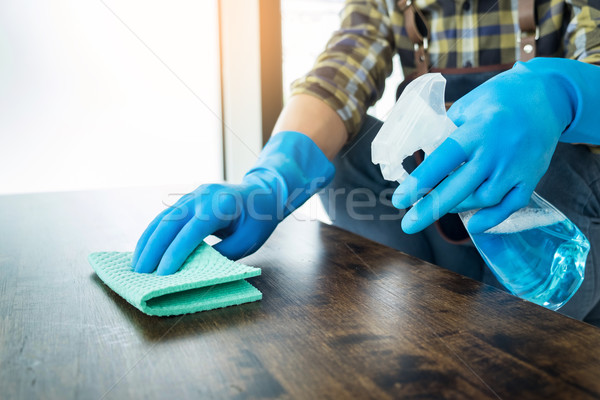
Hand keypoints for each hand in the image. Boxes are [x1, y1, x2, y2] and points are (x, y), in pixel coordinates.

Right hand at [132, 131, 334, 274]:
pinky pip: (166, 216)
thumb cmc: (258, 220)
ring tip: (137, 265)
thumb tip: (193, 271)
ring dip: (148, 242)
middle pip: (170, 222)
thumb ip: (222, 255)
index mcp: (222, 204)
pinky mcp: (187, 199)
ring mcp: (193, 195)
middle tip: (141, 273)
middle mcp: (203, 196)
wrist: (262, 193)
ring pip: (163, 218)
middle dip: (153, 249)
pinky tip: (145, 250)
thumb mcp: (247, 242)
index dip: (176, 252)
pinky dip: (153, 234)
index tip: (163, 273)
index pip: (193, 230)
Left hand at [391, 60, 575, 233]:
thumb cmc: (498, 99)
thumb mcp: (467, 107)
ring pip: (483, 199)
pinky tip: (475, 224)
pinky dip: (492, 218)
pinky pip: (511, 205)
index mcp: (476, 130)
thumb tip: (424, 160)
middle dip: (430, 209)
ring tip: (443, 204)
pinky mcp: (531, 176)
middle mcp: (496, 152)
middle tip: (408, 225)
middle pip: (460, 188)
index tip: (399, 199)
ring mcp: (516, 167)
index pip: (443, 160)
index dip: (420, 182)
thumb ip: (446, 133)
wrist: (546, 96)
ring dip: (459, 206)